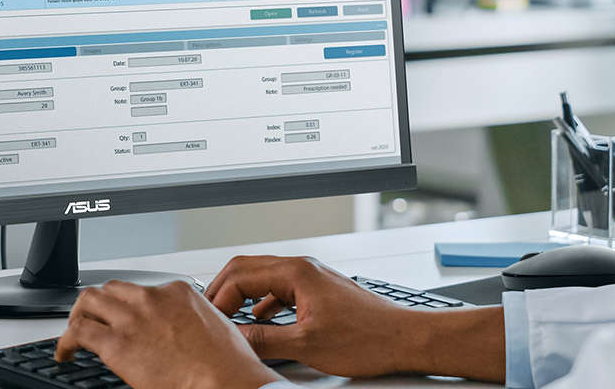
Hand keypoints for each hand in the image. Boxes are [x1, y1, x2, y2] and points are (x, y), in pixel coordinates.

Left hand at [55, 280, 280, 388]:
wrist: (226, 381)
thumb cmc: (227, 364)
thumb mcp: (213, 327)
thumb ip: (188, 322)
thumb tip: (177, 335)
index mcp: (176, 292)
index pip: (141, 290)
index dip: (128, 307)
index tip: (126, 320)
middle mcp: (151, 298)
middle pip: (110, 289)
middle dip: (99, 304)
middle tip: (94, 320)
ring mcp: (132, 318)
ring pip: (88, 301)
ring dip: (78, 316)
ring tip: (74, 334)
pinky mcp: (116, 343)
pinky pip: (77, 332)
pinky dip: (64, 342)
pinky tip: (65, 354)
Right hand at [205, 256, 505, 381]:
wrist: (406, 339)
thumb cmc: (369, 338)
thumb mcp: (308, 345)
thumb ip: (265, 340)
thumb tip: (234, 340)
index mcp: (297, 273)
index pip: (240, 274)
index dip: (218, 298)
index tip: (211, 321)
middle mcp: (304, 268)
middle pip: (247, 269)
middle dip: (223, 290)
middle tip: (209, 315)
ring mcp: (312, 278)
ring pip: (263, 278)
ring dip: (242, 296)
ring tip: (228, 318)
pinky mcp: (319, 292)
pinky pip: (279, 290)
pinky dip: (262, 303)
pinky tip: (260, 322)